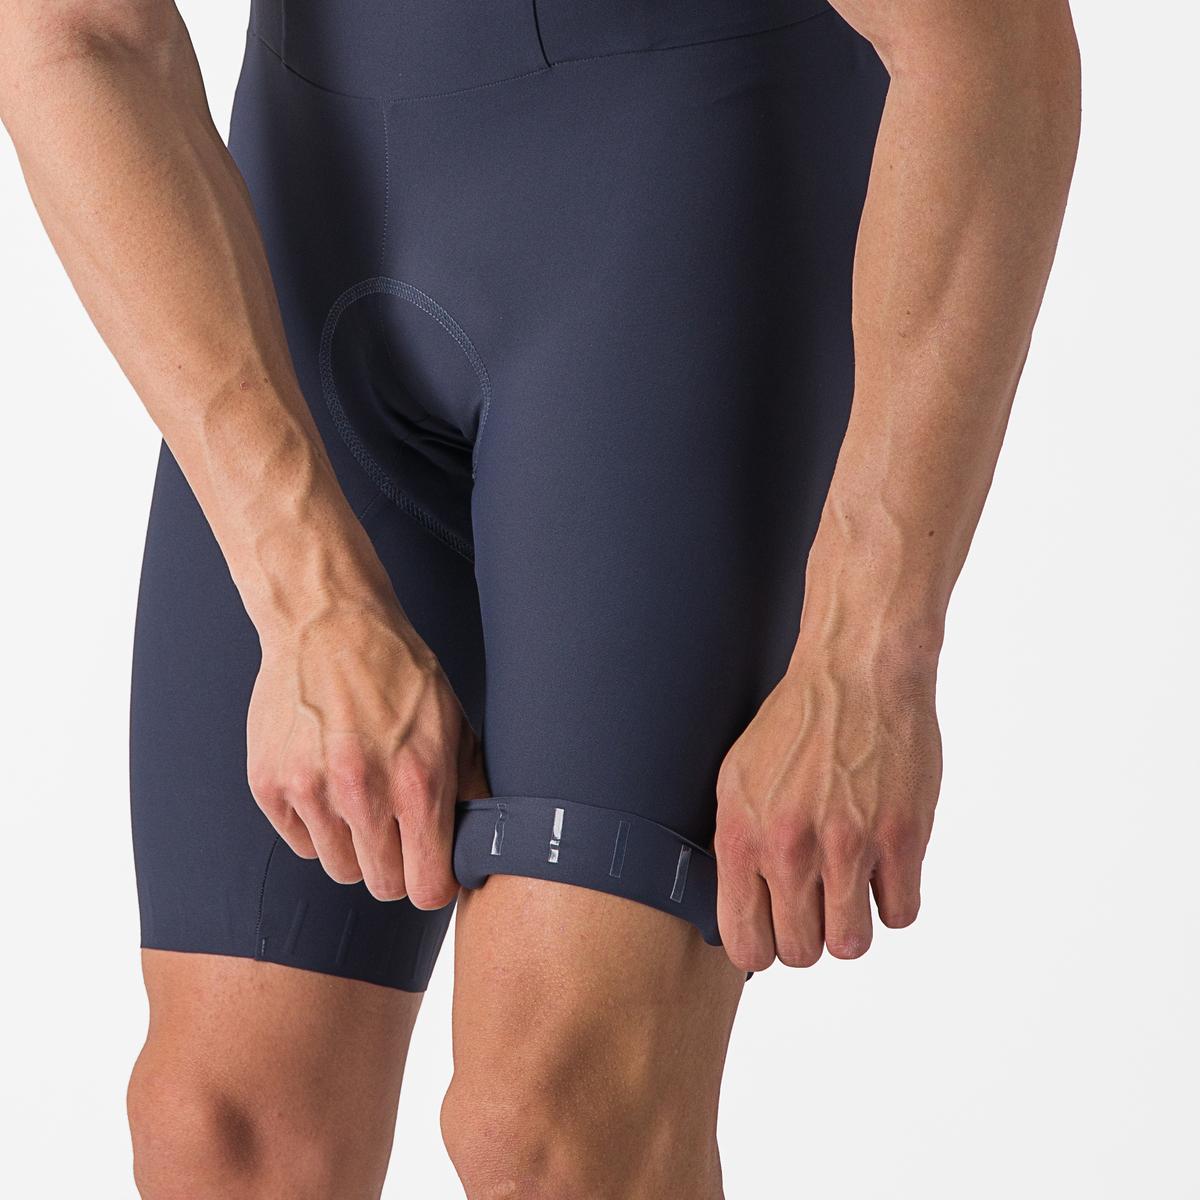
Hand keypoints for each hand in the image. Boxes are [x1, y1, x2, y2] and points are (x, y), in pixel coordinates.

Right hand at [246, 602, 486, 906]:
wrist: (328, 622)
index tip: (431, 869)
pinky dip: (317, 826)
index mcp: (417, 781)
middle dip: (396, 867)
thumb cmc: (399, 673)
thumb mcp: (454, 722)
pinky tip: (328, 783)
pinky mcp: (269, 784)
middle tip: (397, 833)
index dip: (432, 884)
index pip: (426, 888)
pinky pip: (301, 842)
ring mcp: (309, 790)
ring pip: (339, 869)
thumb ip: (469, 787)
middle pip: (383, 886)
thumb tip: (482, 843)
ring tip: (362, 801)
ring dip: (355, 848)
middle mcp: (361, 792)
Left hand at [714, 649, 940, 969]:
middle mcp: (790, 846)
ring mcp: (848, 844)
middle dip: (812, 934)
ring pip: (852, 944)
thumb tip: (739, 913)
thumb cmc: (796, 723)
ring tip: (852, 885)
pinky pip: (900, 914)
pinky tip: (884, 864)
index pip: (746, 943)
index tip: (778, 928)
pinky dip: (894, 898)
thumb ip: (736, 848)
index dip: (766, 945)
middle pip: (802, 952)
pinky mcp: (901, 836)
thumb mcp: (736, 779)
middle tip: (820, 899)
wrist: (857, 671)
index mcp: (743, 834)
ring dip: (854, 923)